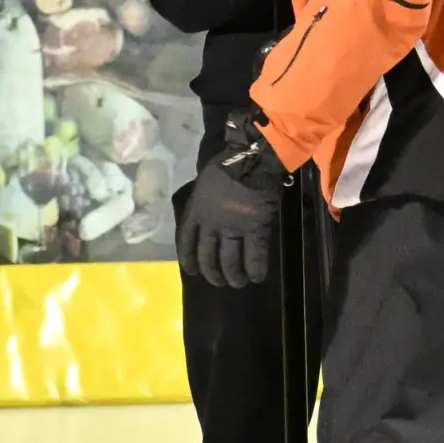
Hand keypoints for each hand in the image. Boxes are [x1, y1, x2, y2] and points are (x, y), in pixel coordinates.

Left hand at [176, 124, 291, 287]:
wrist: (249, 159)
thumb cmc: (226, 164)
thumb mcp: (204, 182)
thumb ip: (203, 200)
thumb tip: (207, 208)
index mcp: (195, 211)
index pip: (186, 242)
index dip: (188, 259)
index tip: (192, 271)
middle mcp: (210, 225)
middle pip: (207, 257)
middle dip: (212, 273)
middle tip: (218, 281)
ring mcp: (233, 229)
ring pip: (229, 261)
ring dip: (233, 275)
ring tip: (238, 283)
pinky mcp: (255, 229)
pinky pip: (254, 255)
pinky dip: (255, 269)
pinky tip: (257, 278)